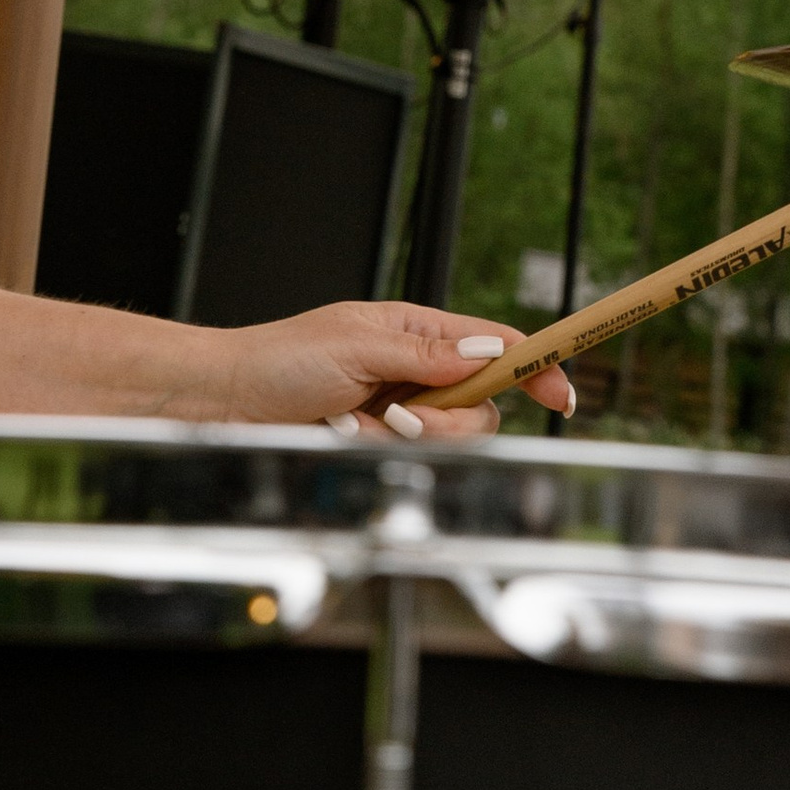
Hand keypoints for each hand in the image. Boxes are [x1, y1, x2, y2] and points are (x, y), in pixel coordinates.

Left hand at [186, 299, 575, 440]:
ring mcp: (399, 410)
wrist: (227, 400)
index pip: (494, 345)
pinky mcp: (379, 443)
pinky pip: (408, 458)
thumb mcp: (357, 345)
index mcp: (417, 331)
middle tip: (401, 418)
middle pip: (481, 404)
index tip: (561, 393)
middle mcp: (416, 371)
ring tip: (357, 422)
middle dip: (448, 420)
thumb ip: (427, 354)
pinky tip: (342, 432)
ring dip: (406, 436)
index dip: (534, 366)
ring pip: (449, 437)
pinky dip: (376, 448)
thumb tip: (490, 351)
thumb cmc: (280, 359)